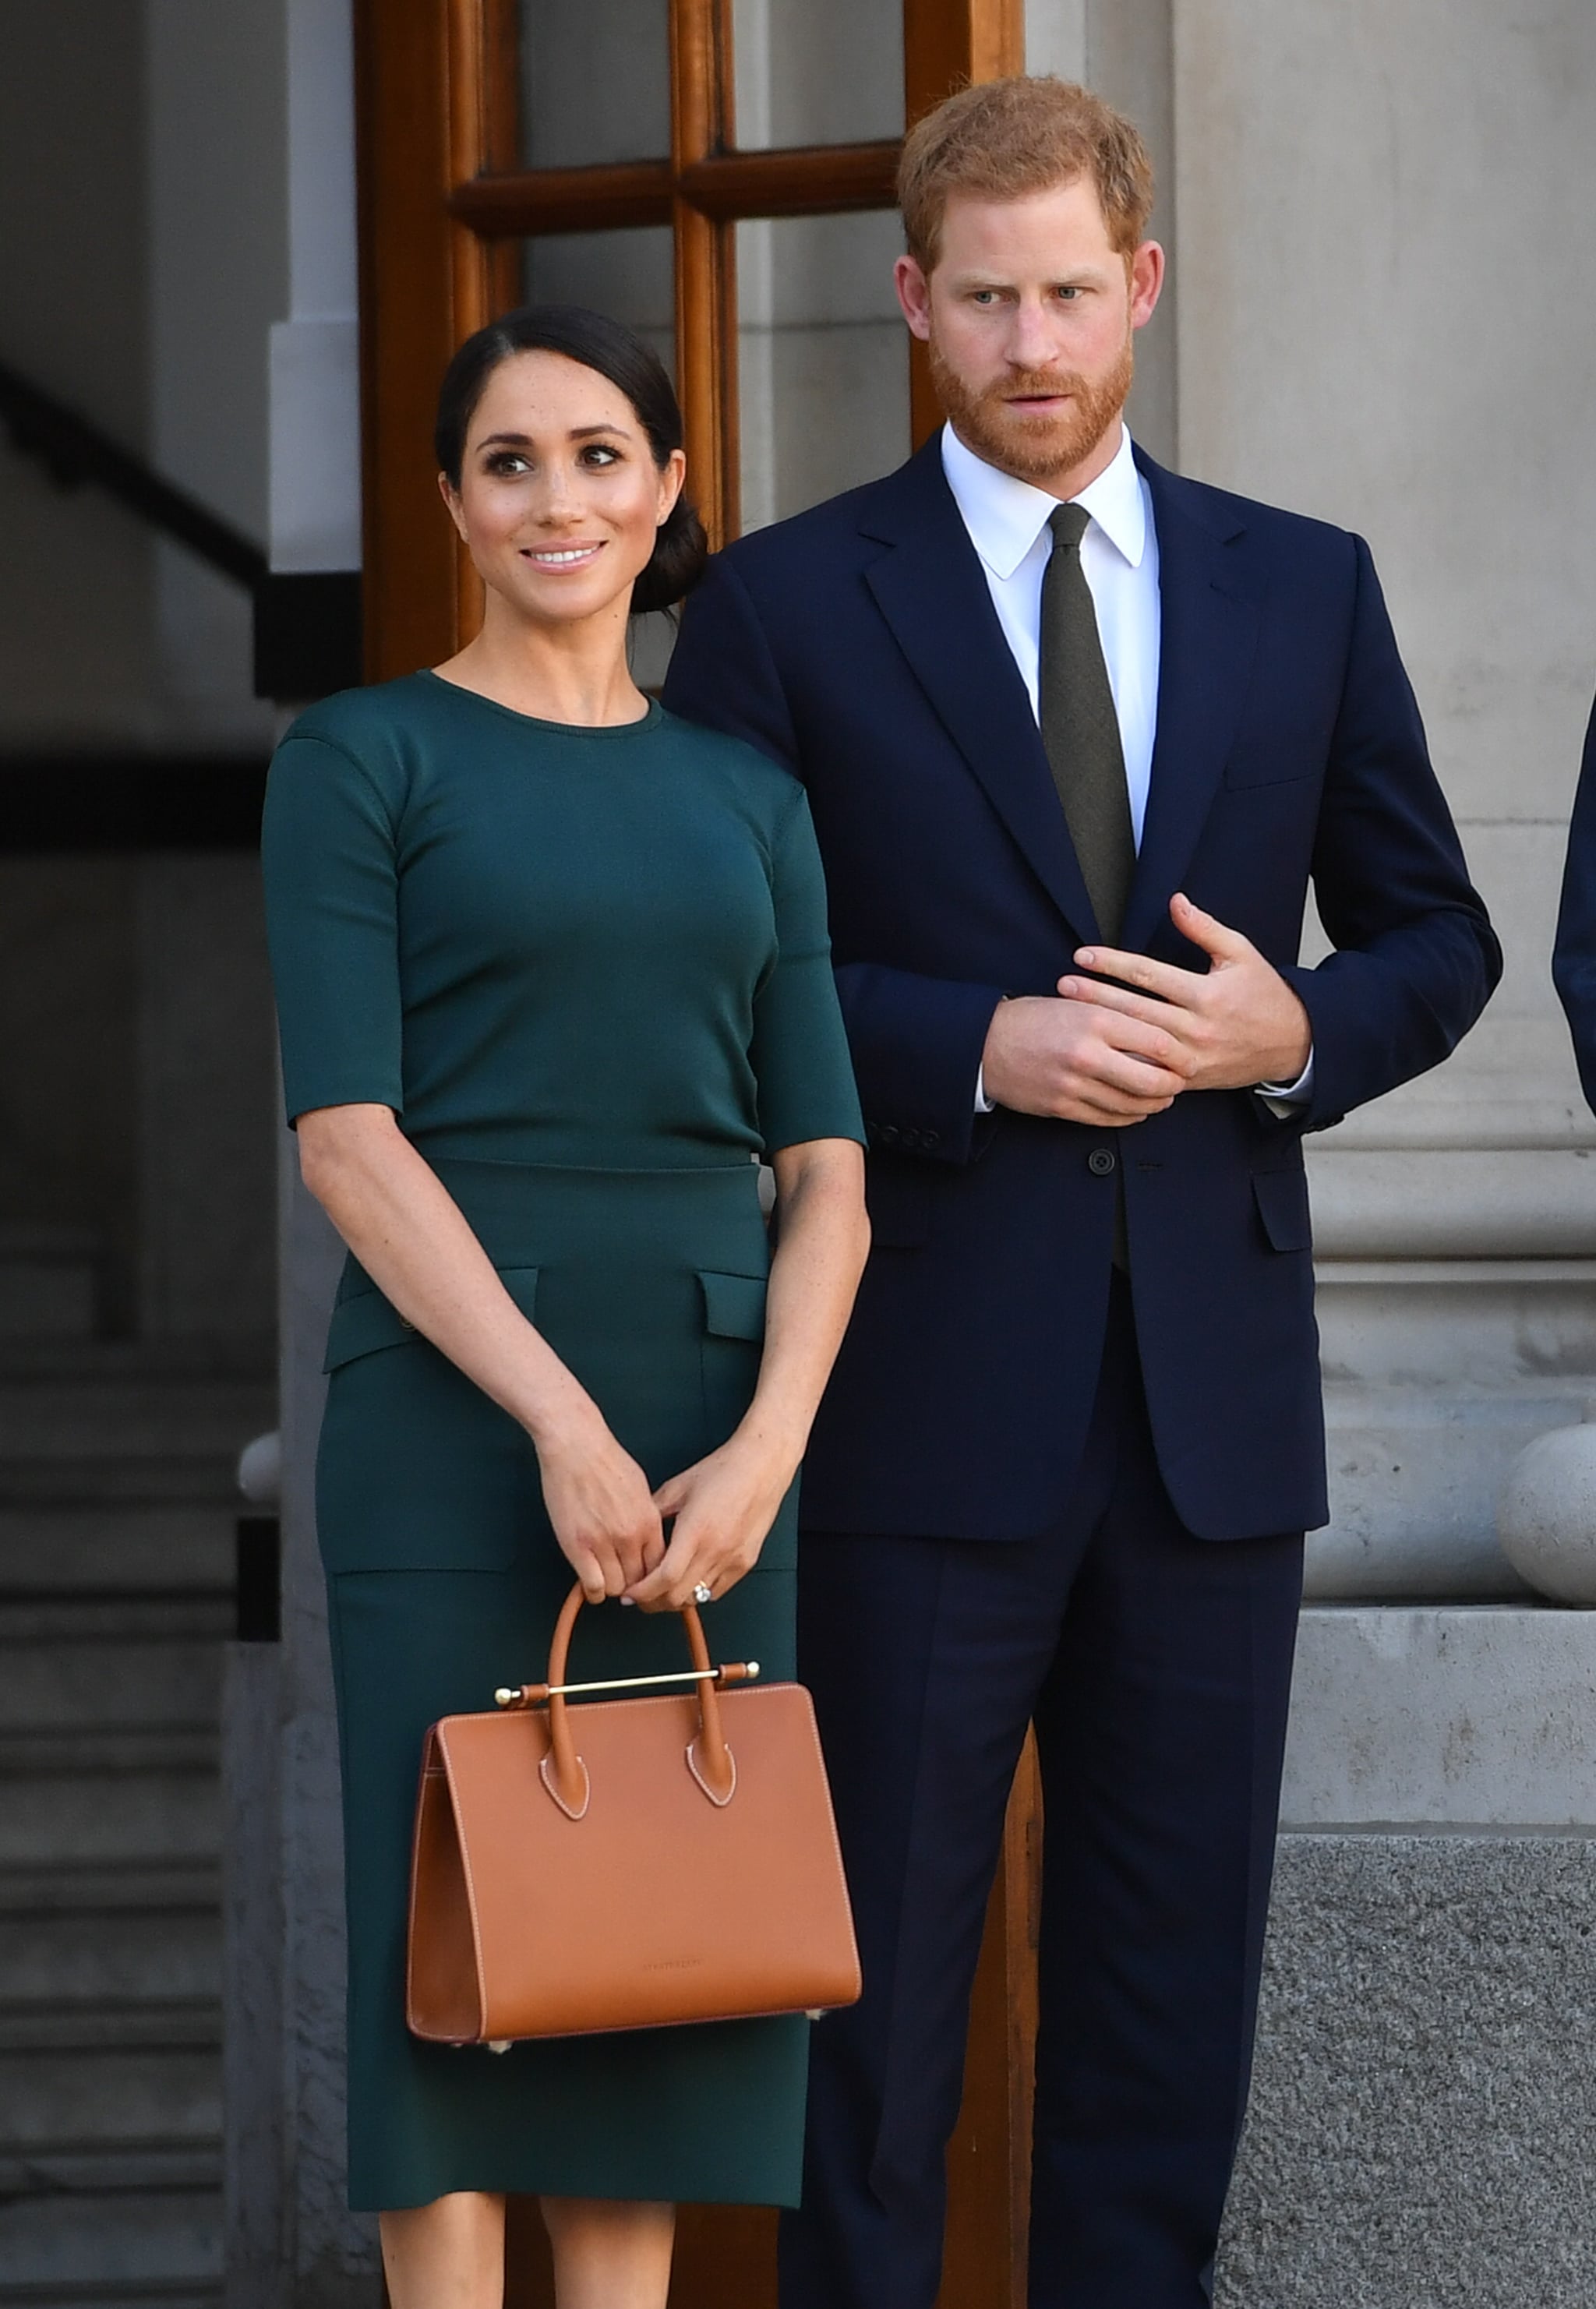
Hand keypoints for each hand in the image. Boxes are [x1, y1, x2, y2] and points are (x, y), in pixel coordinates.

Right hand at [534, 1408, 665, 1602]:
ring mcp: (603, 1543)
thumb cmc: (606, 1459)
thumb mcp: (640, 1488)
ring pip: (616, 1588)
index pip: (660, 1567)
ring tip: (605, 1578)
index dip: (651, 1577)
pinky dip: (593, 1591)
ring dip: (611, 1587)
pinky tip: (590, 1582)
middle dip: (632, 1585)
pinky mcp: (577, 1546)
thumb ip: (646, 1518)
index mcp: (649, 1521)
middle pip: (640, 1582)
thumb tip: (647, 1540)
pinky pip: (592, 1586)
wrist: (576, 1445)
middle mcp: (630, 1536)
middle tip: (623, 1581)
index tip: (643, 1578)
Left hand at [625, 1436, 797, 1611]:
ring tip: (663, 1589)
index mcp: (696, 1530)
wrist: (762, 1466)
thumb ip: (653, 1512)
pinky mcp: (745, 1563)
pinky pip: (716, 1591)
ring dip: (675, 1599)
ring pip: (697, 1598)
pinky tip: (689, 1580)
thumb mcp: (677, 1487)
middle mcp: (716, 1549)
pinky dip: (698, 1592)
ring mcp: (733, 1559)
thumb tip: (633, 1532)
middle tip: (640, 1596)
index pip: (665, 1578)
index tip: (630, 1593)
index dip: (643, 1592)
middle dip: (653, 1602)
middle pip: (678, 1597)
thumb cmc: (724, 1471)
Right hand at [980, 988, 1190, 1125]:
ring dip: (1154, 1105)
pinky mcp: (1062, 1107)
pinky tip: (1136, 1110)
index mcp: (1095, 1020)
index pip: (1158, 1043)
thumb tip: (1161, 1038)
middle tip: (1179, 1083)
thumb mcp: (1077, 1003)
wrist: (986, 1045)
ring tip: (1162, 1098)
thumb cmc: (1035, 1019)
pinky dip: (1128, 1117)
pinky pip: (1108, 1119)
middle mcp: (1087, 1054)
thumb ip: (1117, 1017)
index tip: (1189, 1059)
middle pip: (1152, 1080)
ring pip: (1132, 1105)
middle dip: (1173, 1086)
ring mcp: (1074, 1085)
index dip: (1181, 1056)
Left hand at [1059, 893, 1311, 1091]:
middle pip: (1136, 1011)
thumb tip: (1175, 901)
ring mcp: (1192, 1059)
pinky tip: (1094, 1052)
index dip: (1113, 964)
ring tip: (1069, 1017)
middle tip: (1063, 985)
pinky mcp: (1189, 1080)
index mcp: (1208, 995)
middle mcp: (1198, 1029)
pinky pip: (1149, 1074)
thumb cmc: (1263, 993)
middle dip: (1096, 997)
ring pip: (1138, 1044)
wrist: (1291, 1044)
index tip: (1082, 954)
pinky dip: (1121, 1063)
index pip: (1149, 975)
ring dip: (1102, 1029)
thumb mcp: (1241, 953)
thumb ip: (1205, 928)